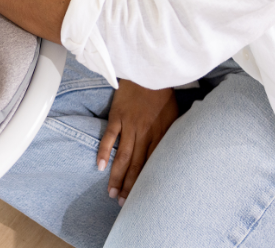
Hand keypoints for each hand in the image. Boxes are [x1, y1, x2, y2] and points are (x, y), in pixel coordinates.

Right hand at [97, 80, 177, 206]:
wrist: (151, 71)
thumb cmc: (162, 93)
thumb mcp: (174, 115)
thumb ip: (169, 134)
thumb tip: (168, 153)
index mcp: (160, 135)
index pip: (151, 165)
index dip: (144, 183)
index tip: (140, 198)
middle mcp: (145, 133)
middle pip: (136, 165)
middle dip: (129, 186)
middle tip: (123, 203)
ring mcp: (130, 125)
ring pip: (123, 156)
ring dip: (117, 176)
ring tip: (112, 193)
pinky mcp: (118, 116)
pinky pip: (110, 137)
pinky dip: (105, 152)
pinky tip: (101, 166)